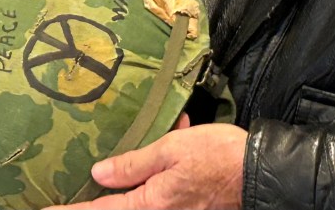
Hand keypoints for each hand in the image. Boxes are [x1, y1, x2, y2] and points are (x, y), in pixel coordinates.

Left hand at [43, 115, 246, 209]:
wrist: (257, 171)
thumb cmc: (217, 157)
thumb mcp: (173, 149)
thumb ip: (134, 163)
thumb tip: (98, 173)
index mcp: (149, 204)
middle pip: (118, 206)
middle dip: (102, 191)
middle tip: (77, 184)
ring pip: (141, 194)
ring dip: (137, 169)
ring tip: (156, 137)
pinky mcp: (187, 205)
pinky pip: (161, 189)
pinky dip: (161, 166)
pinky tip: (179, 133)